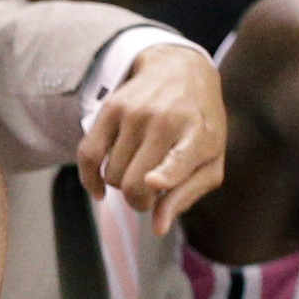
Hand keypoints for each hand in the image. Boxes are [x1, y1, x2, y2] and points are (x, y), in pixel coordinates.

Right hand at [79, 42, 225, 233]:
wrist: (181, 71)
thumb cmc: (200, 125)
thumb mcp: (210, 160)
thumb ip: (186, 195)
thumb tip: (157, 227)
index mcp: (199, 135)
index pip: (179, 158)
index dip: (165, 174)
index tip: (153, 181)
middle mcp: (165, 121)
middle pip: (135, 183)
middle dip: (138, 201)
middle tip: (149, 196)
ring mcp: (135, 113)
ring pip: (112, 175)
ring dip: (121, 184)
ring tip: (138, 172)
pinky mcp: (110, 109)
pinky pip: (88, 156)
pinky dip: (90, 179)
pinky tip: (99, 190)